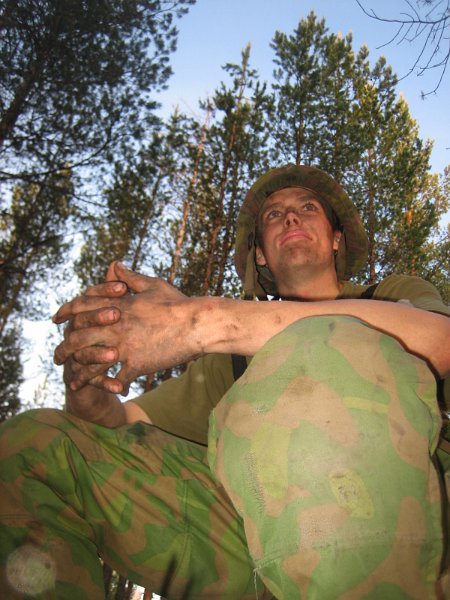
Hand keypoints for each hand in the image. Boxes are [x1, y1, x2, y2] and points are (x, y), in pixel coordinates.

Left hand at [53, 262, 196, 393]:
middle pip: (78, 338)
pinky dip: (110, 387)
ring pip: (92, 363)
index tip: (57, 319)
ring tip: (74, 382)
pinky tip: (108, 391)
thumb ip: (130, 276)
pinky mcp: (136, 364)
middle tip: (58, 357)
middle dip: (64, 349)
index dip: (66, 312)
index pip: (81, 307)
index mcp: (117, 305)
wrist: (196, 324)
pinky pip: (116, 379)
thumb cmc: (177, 303)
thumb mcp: (152, 284)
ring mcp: (124, 347)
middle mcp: (115, 326)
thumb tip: (115, 264)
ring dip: (81, 374)